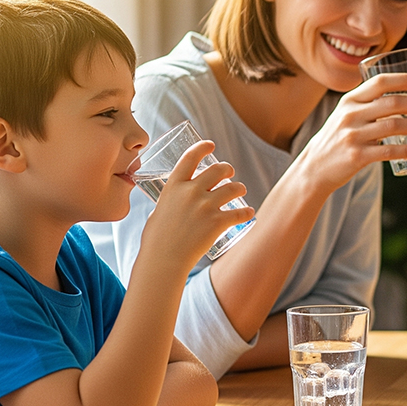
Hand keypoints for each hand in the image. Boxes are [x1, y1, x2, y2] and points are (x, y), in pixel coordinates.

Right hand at [140, 140, 254, 266]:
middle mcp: (191, 192)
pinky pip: (240, 213)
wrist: (163, 260)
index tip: (211, 145)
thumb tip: (177, 201)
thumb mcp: (159, 211)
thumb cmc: (157, 239)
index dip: (202, 148)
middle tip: (230, 173)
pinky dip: (247, 212)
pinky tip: (249, 213)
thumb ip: (172, 202)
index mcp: (173, 186)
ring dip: (240, 187)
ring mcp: (206, 206)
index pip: (190, 158)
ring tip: (241, 190)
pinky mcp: (217, 222)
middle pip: (218, 170)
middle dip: (227, 169)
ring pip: (234, 188)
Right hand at [294, 72, 406, 192]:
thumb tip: (406, 99)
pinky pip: (389, 151)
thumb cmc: (338, 138)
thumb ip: (368, 105)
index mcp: (350, 100)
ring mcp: (353, 135)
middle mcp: (351, 115)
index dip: (403, 80)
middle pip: (392, 103)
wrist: (315, 167)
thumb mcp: (346, 115)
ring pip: (394, 126)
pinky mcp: (357, 156)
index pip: (380, 82)